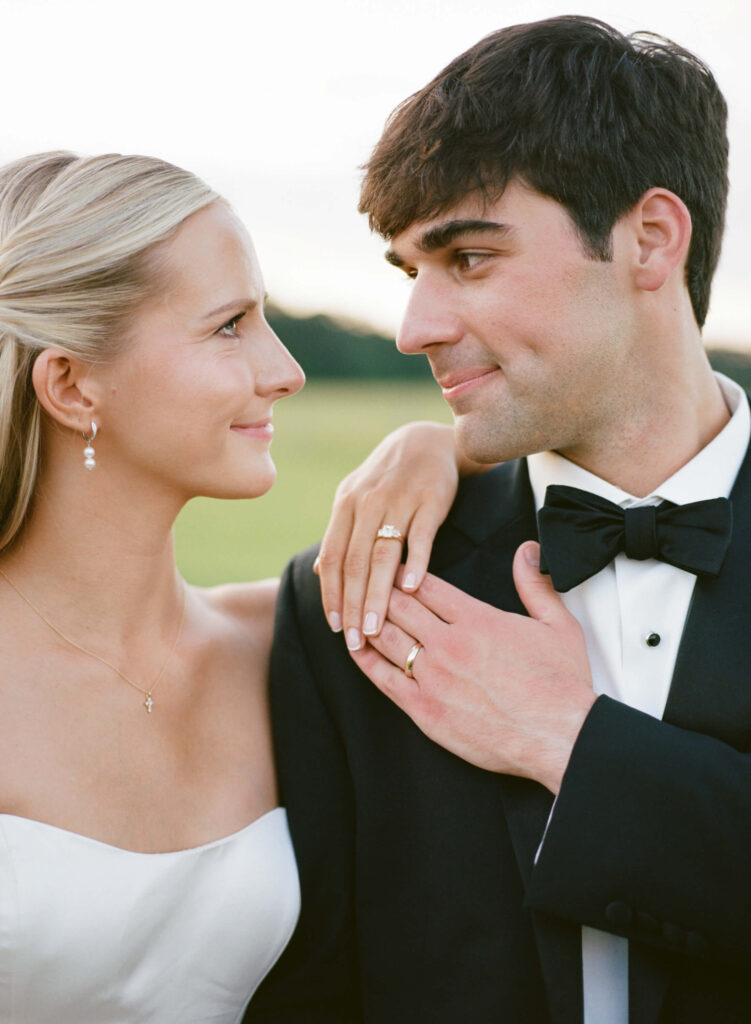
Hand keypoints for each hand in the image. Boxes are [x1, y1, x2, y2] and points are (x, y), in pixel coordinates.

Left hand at [316, 422, 458, 648]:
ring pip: (382, 556)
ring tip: (376, 629)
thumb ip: (339, 535)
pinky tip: (410, 590)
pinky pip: (420, 536)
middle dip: (352, 605)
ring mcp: (399, 501)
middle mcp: (367, 503)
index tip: (335, 628)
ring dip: (377, 595)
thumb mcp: (355, 499)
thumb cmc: (388, 478)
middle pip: (354, 563)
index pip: (332, 557)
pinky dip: (415, 563)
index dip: (330, 594)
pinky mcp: (431, 501)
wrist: (427, 442)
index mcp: (345, 505)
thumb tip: (316, 572)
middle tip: (355, 641)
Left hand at [349, 542, 595, 793]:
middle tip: (362, 580)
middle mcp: (449, 643)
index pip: (425, 585)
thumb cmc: (562, 684)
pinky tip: (355, 648)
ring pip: (385, 638)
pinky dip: (366, 660)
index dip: (404, 572)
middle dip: (378, 590)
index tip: (391, 564)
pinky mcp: (425, 711)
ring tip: (351, 609)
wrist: (561, 737)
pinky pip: (384, 679)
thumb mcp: (557, 624)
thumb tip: (527, 550)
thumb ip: (535, 584)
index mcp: (476, 619)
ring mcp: (434, 678)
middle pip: (398, 606)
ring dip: (365, 621)